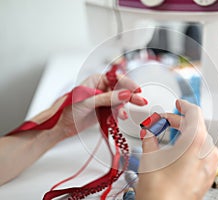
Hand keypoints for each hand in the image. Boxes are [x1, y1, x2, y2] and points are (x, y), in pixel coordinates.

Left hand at [31, 73, 146, 138]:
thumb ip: (107, 98)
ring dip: (123, 107)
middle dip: (131, 96)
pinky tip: (120, 117)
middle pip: (120, 90)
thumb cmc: (68, 109)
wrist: (60, 126)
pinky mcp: (105, 111)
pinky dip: (119, 114)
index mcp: (96, 80)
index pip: (116, 79)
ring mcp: (104, 100)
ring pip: (120, 102)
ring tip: (123, 115)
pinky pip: (116, 111)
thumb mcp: (87, 101)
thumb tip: (124, 94)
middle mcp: (102, 89)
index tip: (136, 90)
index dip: (127, 83)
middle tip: (141, 101)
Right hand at [136, 100, 217, 199]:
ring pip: (200, 139)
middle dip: (178, 121)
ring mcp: (211, 165)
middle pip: (196, 126)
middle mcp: (208, 152)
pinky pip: (203, 152)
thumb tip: (148, 129)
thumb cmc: (160, 193)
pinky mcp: (209, 175)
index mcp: (196, 143)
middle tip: (162, 122)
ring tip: (168, 136)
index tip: (178, 103)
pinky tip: (177, 150)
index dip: (184, 105)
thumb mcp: (150, 159)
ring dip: (184, 134)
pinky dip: (190, 147)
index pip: (194, 113)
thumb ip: (150, 137)